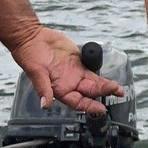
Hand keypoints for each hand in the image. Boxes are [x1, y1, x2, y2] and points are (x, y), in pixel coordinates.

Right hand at [9, 26, 123, 114]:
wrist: (32, 38)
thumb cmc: (29, 56)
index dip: (89, 106)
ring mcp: (75, 73)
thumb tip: (45, 105)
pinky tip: (111, 75)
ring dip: (106, 85)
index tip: (101, 109)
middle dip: (104, 93)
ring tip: (118, 88)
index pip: (78, 102)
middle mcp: (69, 83)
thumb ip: (43, 89)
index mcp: (59, 89)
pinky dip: (101, 74)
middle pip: (90, 92)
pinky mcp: (79, 62)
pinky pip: (93, 70)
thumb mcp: (36, 72)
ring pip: (94, 82)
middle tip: (117, 92)